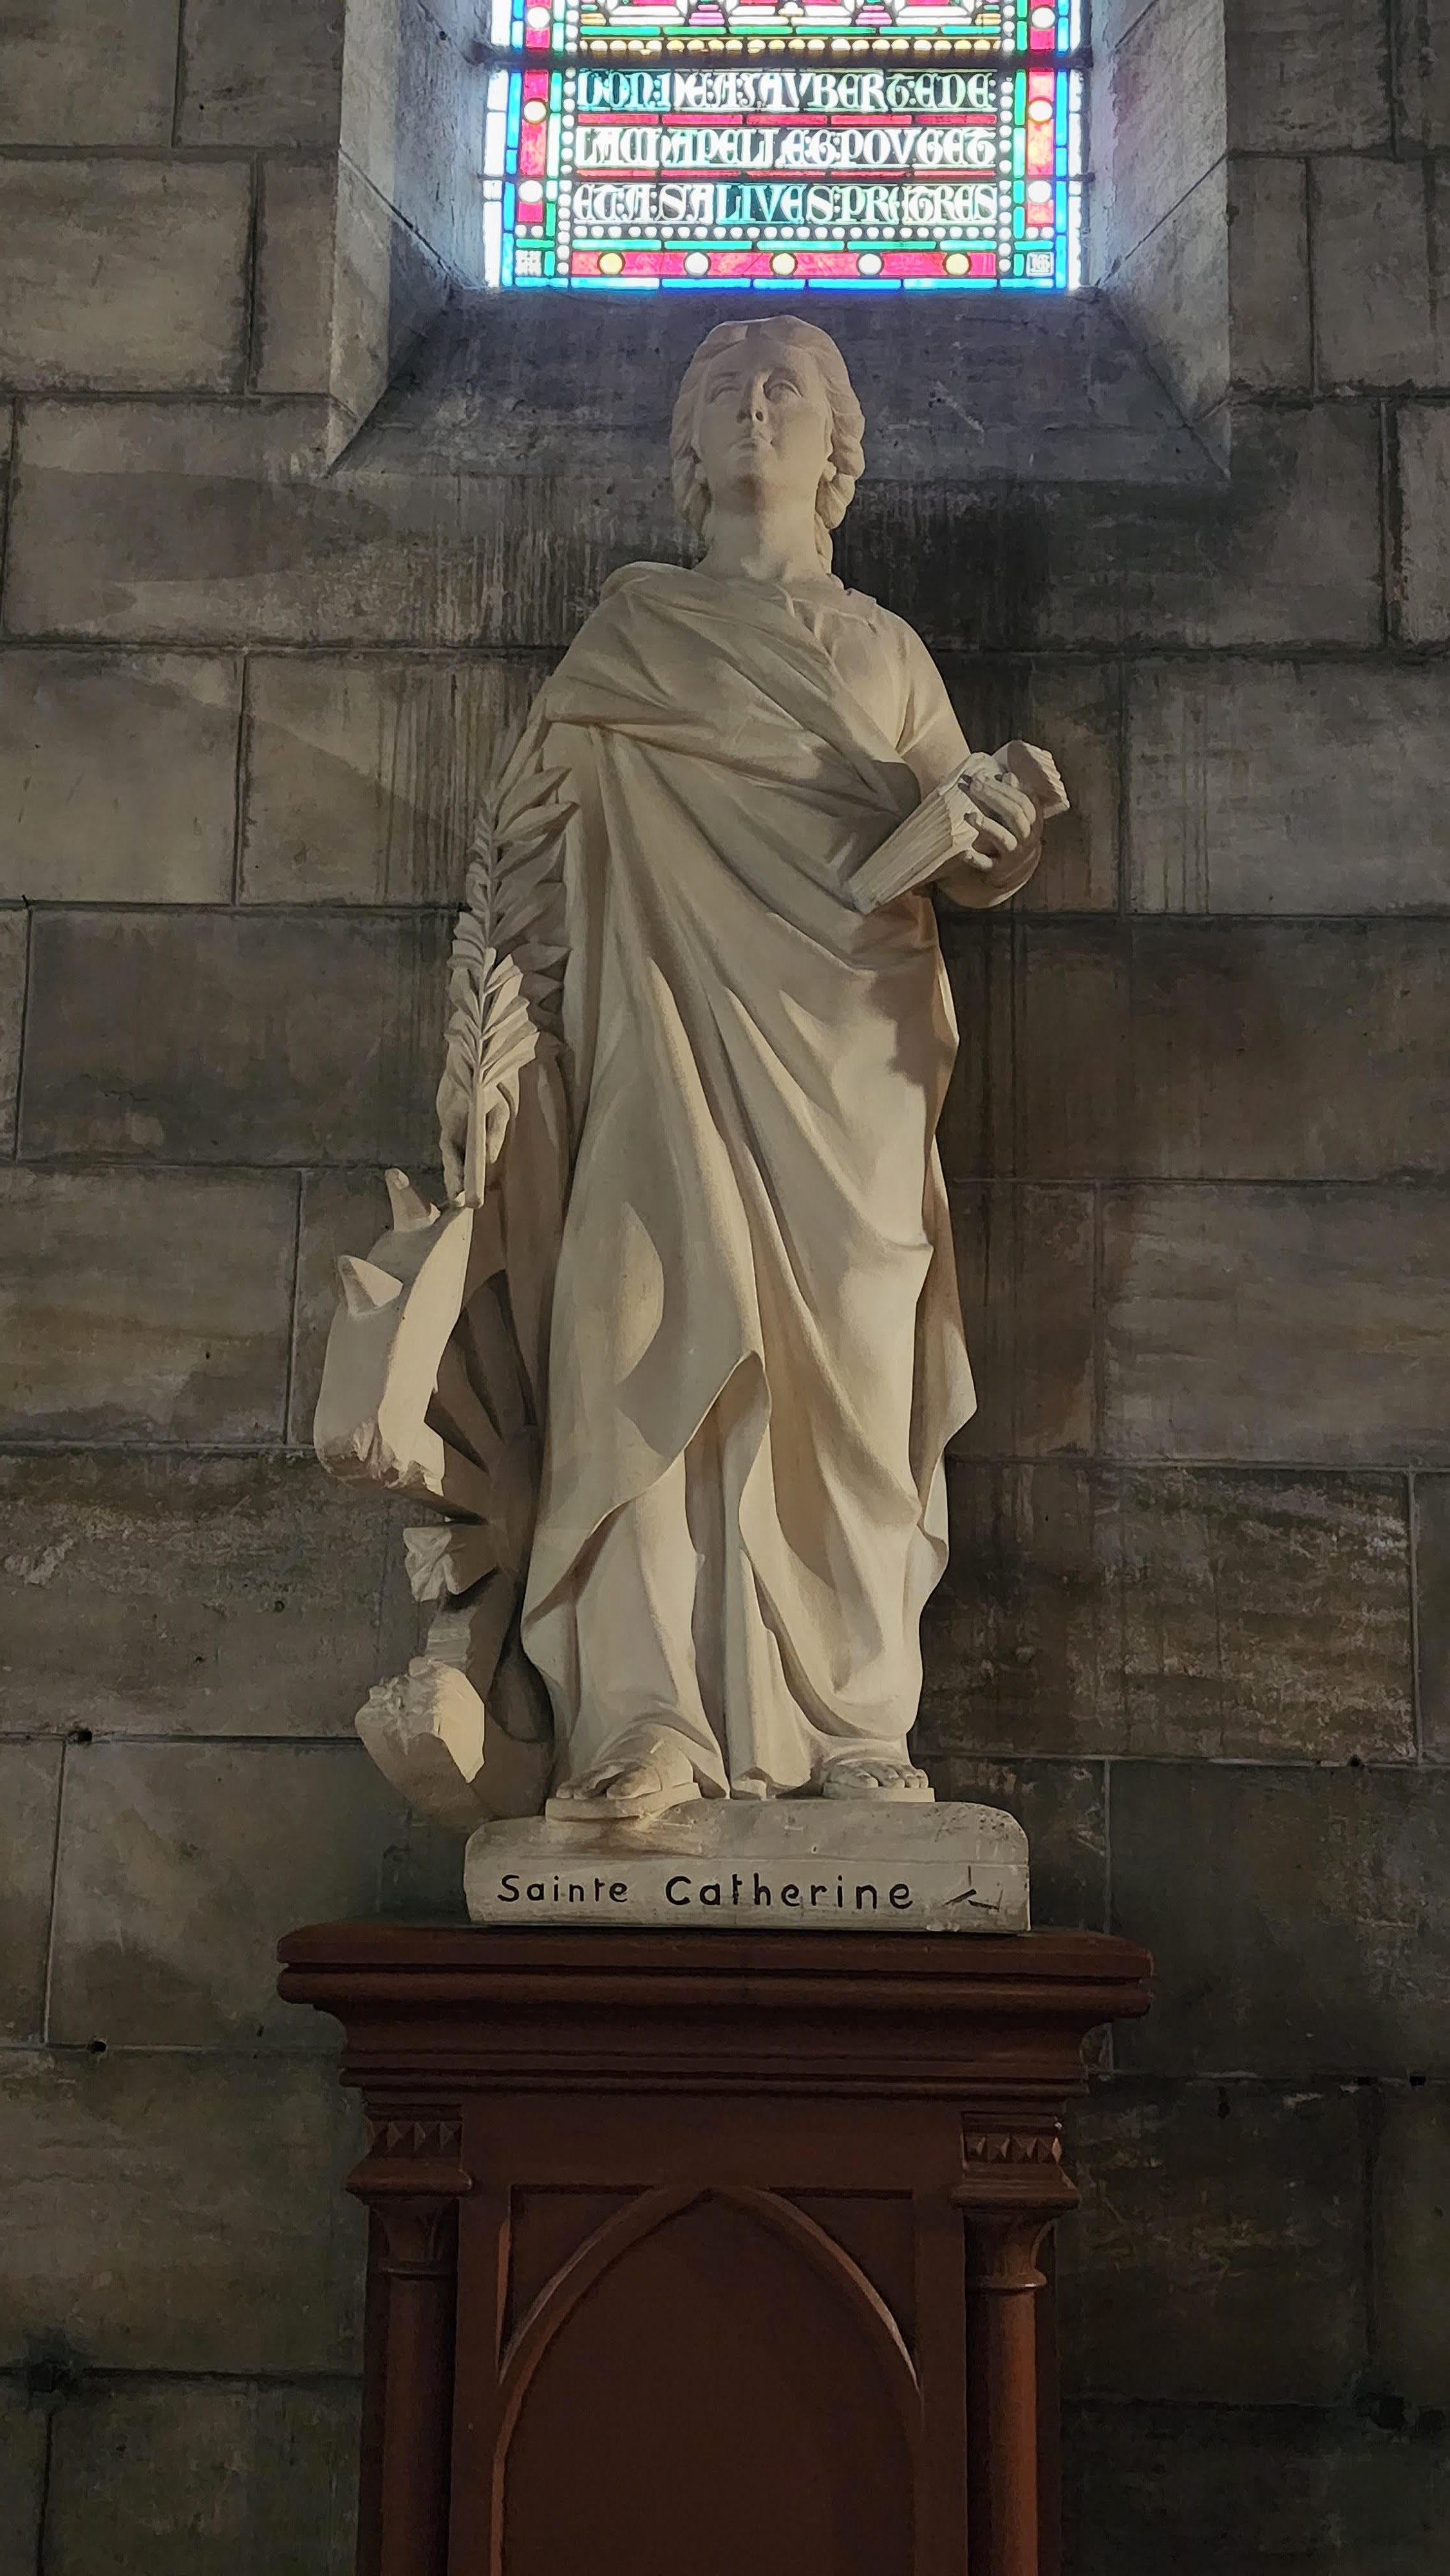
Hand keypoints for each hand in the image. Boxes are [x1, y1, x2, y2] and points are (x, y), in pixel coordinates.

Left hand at [953, 756, 1038, 873]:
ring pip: (1003, 838)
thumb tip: (1007, 775)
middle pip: (1014, 814)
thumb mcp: (1014, 814)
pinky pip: (986, 863)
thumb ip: (1009, 796)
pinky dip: (975, 858)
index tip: (982, 777)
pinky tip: (964, 852)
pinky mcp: (997, 869)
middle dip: (993, 797)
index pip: (1022, 800)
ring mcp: (1013, 854)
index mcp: (1034, 821)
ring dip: (987, 826)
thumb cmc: (1013, 832)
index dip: (1003, 788)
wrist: (1015, 869)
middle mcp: (1027, 837)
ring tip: (969, 815)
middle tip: (973, 785)